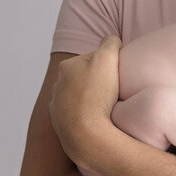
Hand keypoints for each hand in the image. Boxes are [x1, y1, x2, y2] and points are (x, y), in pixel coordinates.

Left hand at [49, 35, 121, 159]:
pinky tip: (97, 121)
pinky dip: (85, 117)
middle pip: (84, 78)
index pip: (92, 59)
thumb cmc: (97, 95)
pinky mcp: (60, 126)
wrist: (86, 135)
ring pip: (78, 98)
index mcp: (67, 67)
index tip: (118, 76)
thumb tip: (112, 40)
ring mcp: (57, 107)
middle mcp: (57, 85)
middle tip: (114, 91)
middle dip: (97, 82)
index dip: (108, 65)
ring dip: (90, 100)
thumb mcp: (108, 58)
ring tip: (106, 108)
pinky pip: (76, 116)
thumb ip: (110, 42)